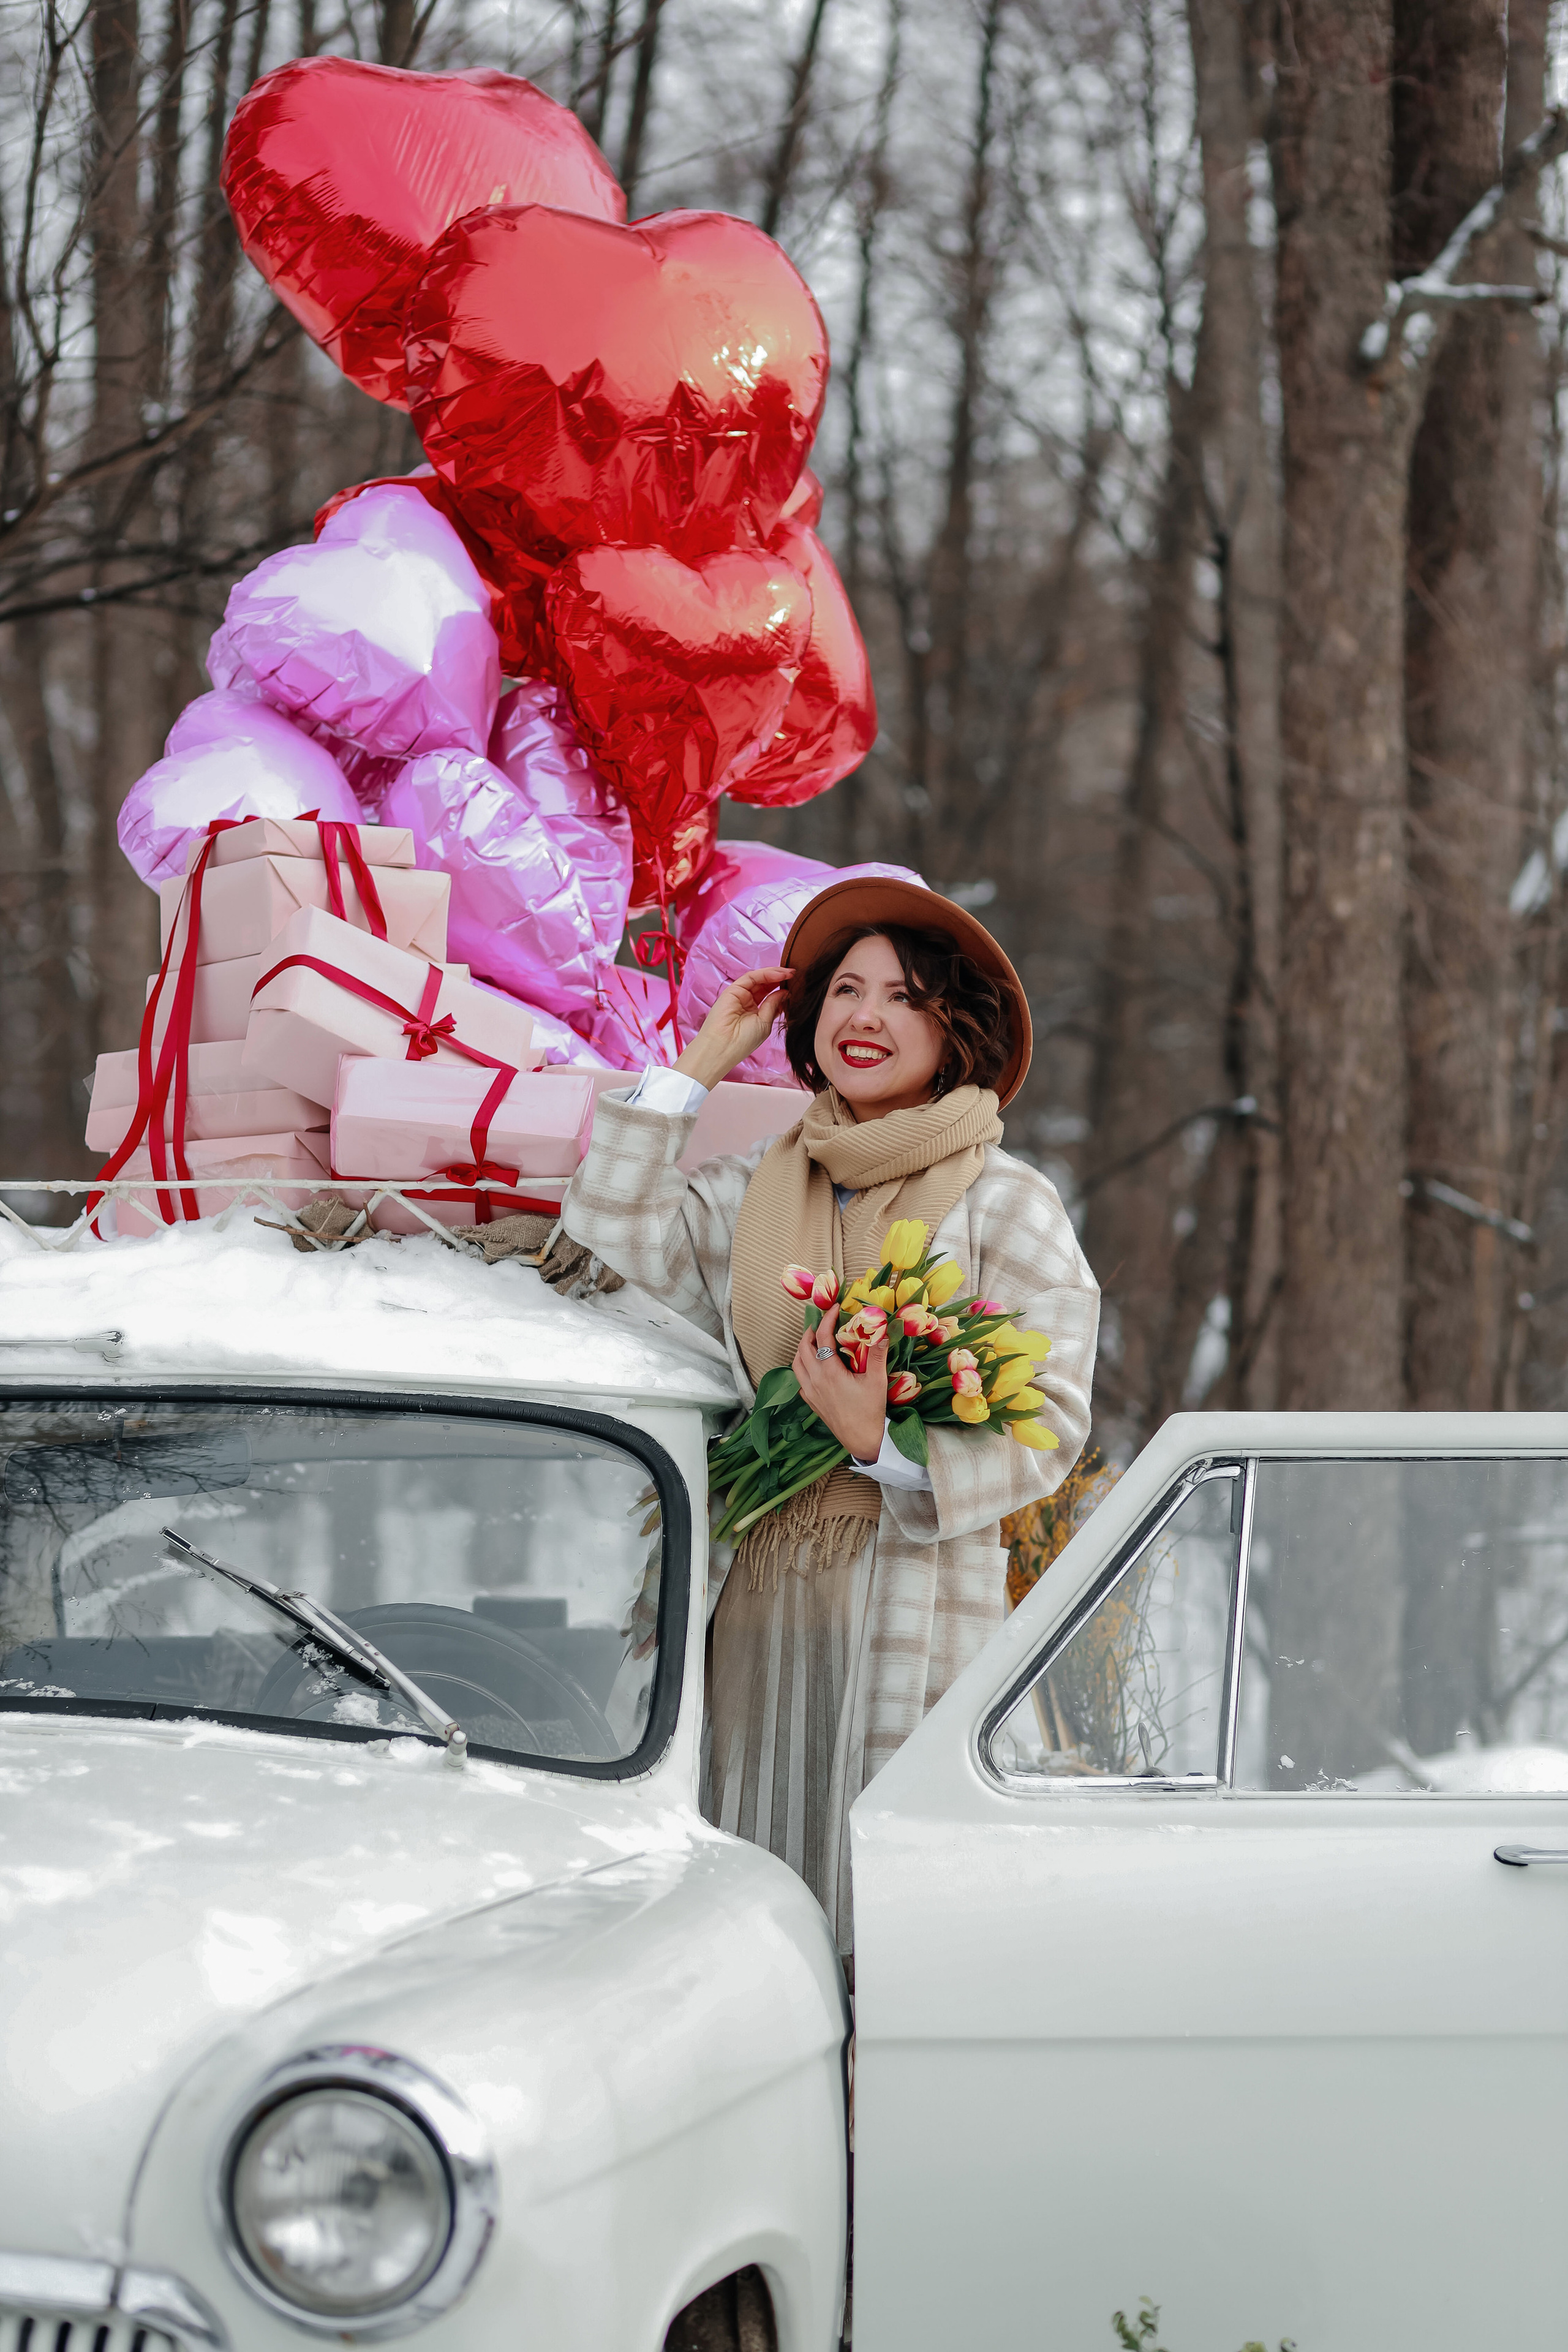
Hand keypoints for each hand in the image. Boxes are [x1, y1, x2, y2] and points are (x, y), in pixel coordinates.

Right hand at [675, 965, 791, 1088]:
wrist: (724, 1047)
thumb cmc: (743, 1041)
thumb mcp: (765, 1023)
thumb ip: (773, 1005)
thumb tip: (785, 992)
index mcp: (755, 1014)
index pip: (771, 997)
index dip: (783, 991)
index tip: (797, 986)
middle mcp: (747, 1003)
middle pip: (766, 986)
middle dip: (781, 979)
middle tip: (795, 975)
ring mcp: (740, 996)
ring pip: (759, 979)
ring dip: (775, 974)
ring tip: (790, 973)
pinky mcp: (733, 990)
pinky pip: (751, 977)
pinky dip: (765, 974)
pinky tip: (779, 974)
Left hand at [792, 1302, 888, 1463]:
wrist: (862, 1440)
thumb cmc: (870, 1411)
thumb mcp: (877, 1381)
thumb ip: (877, 1354)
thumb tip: (880, 1331)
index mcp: (829, 1372)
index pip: (822, 1337)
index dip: (826, 1319)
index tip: (834, 1309)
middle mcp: (815, 1380)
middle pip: (803, 1348)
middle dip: (810, 1332)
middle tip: (821, 1323)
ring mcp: (810, 1392)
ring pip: (796, 1364)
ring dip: (802, 1348)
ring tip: (814, 1341)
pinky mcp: (810, 1402)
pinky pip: (799, 1379)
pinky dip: (802, 1366)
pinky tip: (814, 1367)